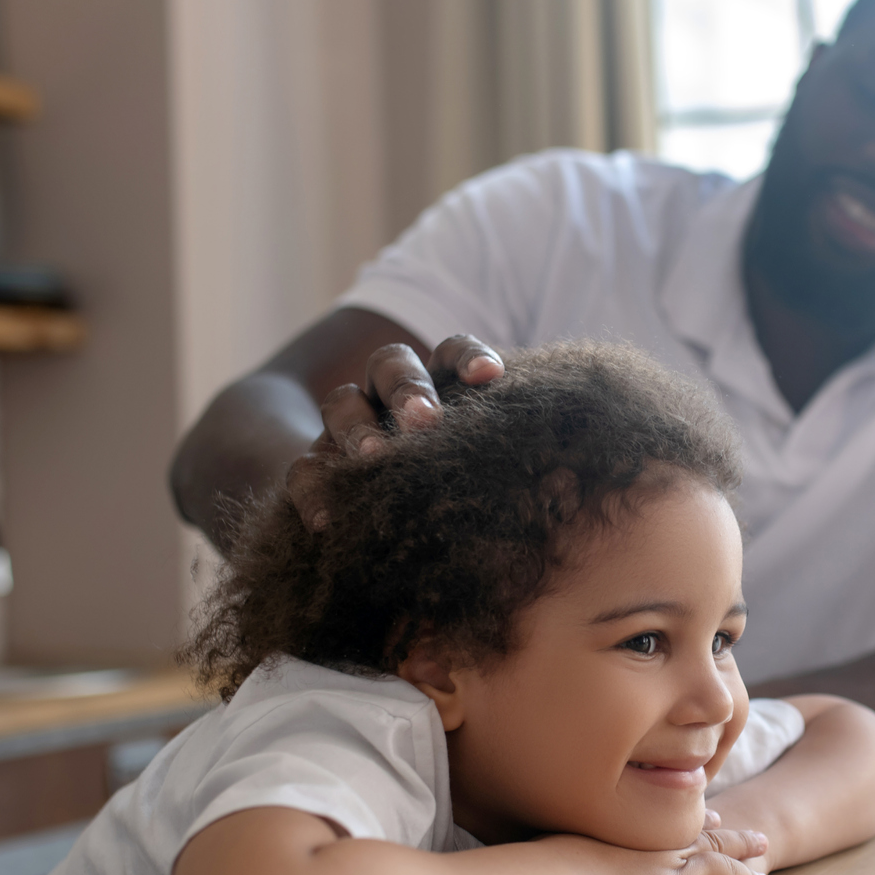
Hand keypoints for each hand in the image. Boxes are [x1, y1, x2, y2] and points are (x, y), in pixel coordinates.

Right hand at [284, 334, 503, 529]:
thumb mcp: (488, 475)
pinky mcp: (314, 465)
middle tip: (425, 421)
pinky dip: (314, 493)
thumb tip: (571, 485)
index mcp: (438, 385)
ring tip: (375, 459)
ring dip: (359, 429)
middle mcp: (389, 396)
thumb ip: (519, 472)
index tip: (492, 376)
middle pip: (391, 367)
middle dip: (408, 390)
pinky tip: (328, 521)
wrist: (380, 519)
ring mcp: (346, 427)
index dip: (469, 358)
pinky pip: (303, 470)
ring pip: (342, 402)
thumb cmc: (458, 492)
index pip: (450, 353)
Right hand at [550, 821, 770, 874]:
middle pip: (710, 841)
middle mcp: (662, 846)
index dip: (701, 821)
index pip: (678, 822)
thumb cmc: (552, 859)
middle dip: (736, 841)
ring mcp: (673, 872)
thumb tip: (564, 841)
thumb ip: (580, 837)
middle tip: (759, 839)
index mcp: (640, 830)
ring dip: (745, 873)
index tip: (716, 815)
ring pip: (723, 869)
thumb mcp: (569, 835)